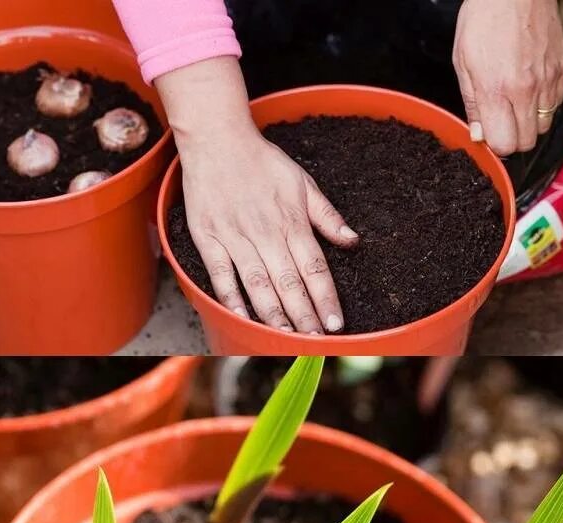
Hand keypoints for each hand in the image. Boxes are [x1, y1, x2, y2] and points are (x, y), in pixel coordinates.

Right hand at [156, 58, 358, 332]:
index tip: (335, 324)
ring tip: (285, 338)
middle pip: (289, 283)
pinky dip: (231, 297)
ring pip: (258, 284)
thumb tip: (353, 242)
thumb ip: (327, 217)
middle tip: (314, 343)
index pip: (315, 269)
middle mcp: (266, 234)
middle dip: (304, 316)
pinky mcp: (209, 239)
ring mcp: (236, 238)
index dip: (326, 298)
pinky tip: (242, 317)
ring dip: (273, 314)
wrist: (217, 139)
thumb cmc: (261, 161)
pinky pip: (221, 275)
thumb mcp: (303, 182)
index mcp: (292, 222)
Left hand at [453, 0, 562, 155]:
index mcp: (497, 90)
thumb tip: (478, 135)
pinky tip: (529, 87)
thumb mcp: (463, 65)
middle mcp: (527, 89)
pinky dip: (543, 103)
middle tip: (500, 121)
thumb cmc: (484, 22)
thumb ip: (472, 105)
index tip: (488, 134)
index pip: (504, 144)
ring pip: (543, 125)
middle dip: (512, 138)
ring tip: (514, 101)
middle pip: (526, 141)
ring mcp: (549, 78)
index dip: (495, 144)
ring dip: (528, 121)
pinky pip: (556, 103)